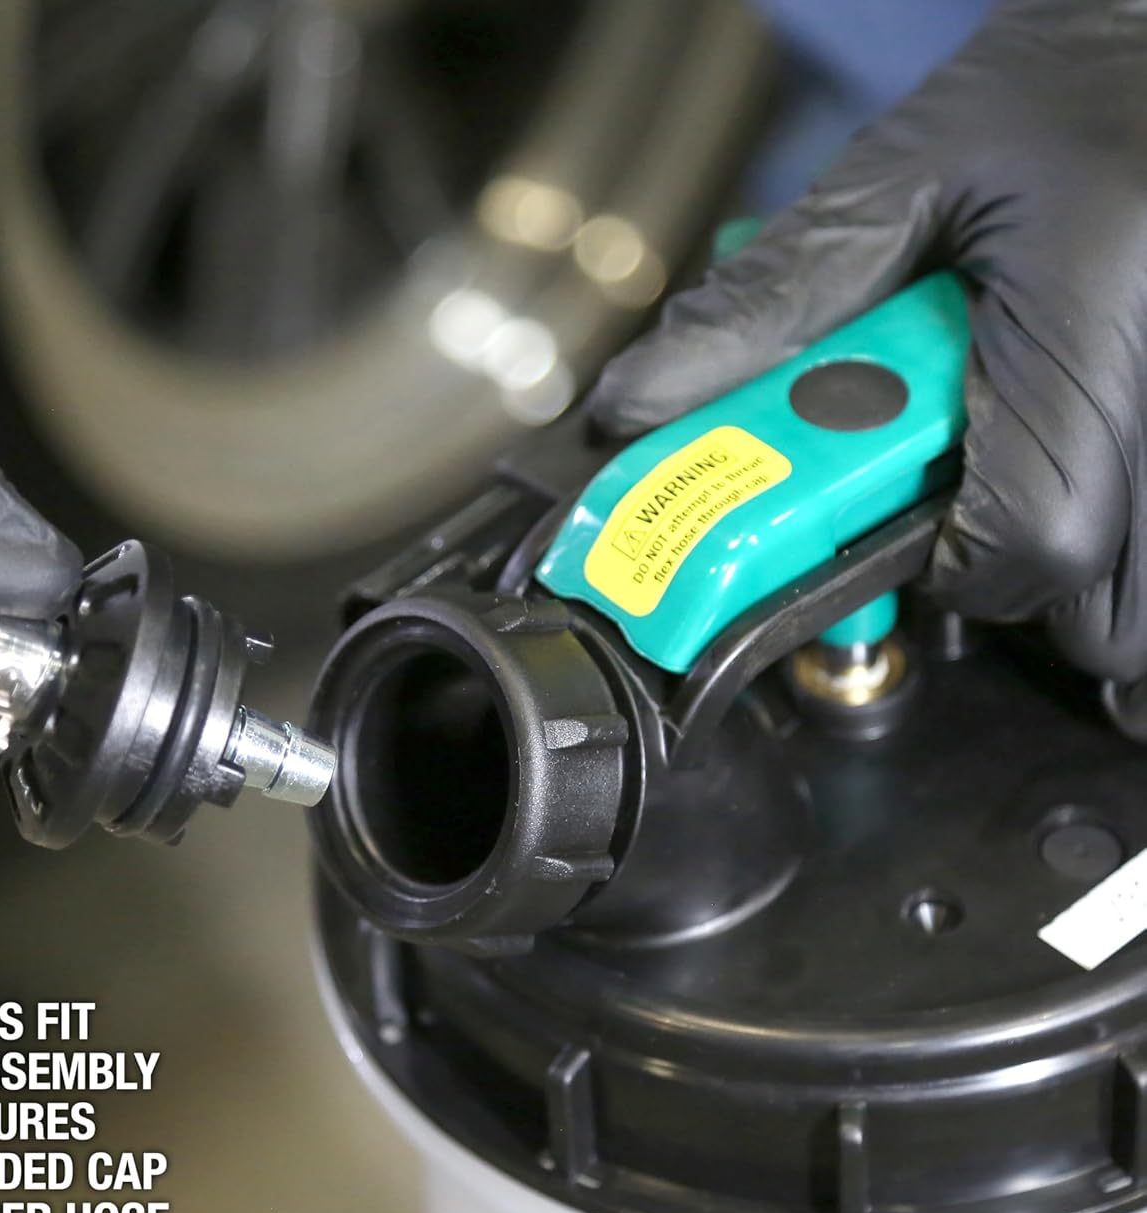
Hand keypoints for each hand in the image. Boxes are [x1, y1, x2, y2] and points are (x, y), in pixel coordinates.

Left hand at [588, 0, 1146, 680]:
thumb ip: (769, 302)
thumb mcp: (899, 175)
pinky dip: (1112, 546)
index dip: (943, 569)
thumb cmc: (1061, 87)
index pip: (1030, 536)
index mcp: (1098, 306)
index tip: (893, 536)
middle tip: (956, 508)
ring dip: (1061, 572)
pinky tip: (1066, 471)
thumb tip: (637, 410)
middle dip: (1003, 584)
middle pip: (1097, 605)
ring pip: (1135, 596)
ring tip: (1016, 477)